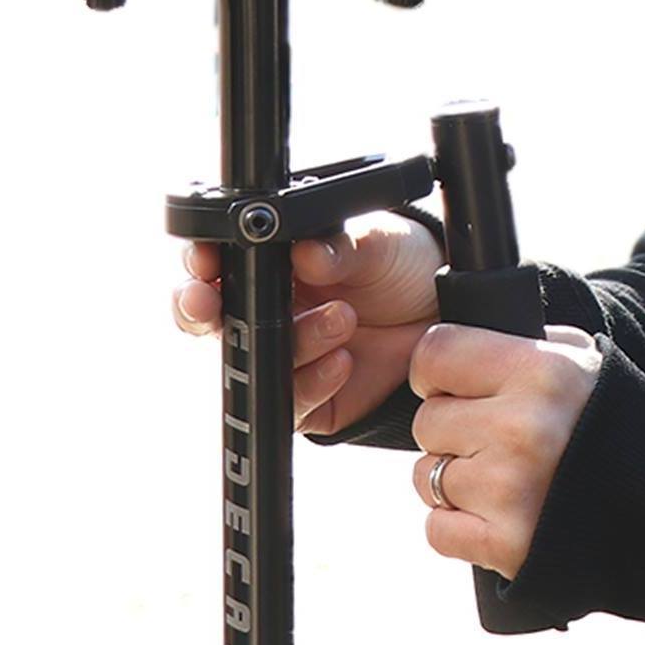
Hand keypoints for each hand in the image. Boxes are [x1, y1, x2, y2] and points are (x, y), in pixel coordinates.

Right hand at [172, 211, 444, 434]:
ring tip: (341, 318)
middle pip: (209, 319)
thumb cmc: (402, 264)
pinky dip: (312, 382)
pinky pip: (291, 402)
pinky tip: (343, 361)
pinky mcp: (310, 399)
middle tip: (209, 302)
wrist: (444, 312)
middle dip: (199, 310)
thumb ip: (341, 247)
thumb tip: (306, 253)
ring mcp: (285, 356)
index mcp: (272, 264)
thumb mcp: (377, 242)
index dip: (200, 262)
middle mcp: (268, 311)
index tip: (204, 260)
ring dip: (290, 342)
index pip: (215, 262)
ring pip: (249, 362)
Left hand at [408, 322, 603, 580]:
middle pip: (427, 420)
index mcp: (542, 370)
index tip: (451, 384)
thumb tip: (463, 340)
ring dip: (454, 481)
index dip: (435, 371)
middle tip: (493, 438)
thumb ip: (525, 344)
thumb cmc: (619, 426)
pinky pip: (437, 530)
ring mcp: (511, 490)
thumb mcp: (584, 363)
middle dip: (452, 430)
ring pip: (425, 476)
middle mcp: (522, 426)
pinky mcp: (506, 545)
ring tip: (503, 479)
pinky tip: (499, 515)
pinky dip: (459, 527)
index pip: (435, 354)